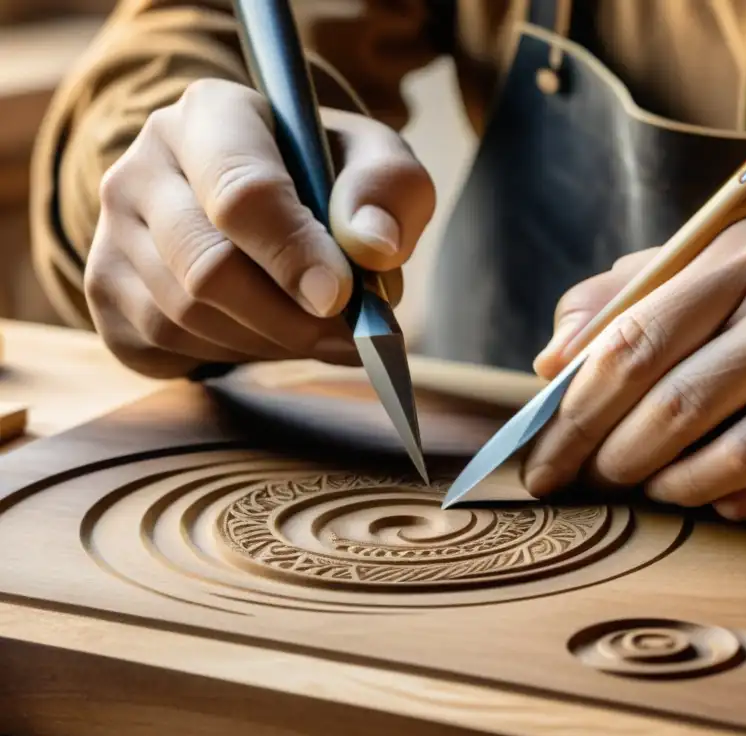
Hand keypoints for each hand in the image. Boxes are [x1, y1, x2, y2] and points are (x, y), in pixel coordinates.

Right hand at [85, 79, 434, 376]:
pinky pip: (164, 347)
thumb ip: (388, 191)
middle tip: (349, 337)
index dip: (293, 253)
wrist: (258, 199)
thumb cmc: (323, 180)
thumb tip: (373, 245)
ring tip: (317, 333)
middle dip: (289, 319)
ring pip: (184, 317)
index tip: (340, 297)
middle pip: (207, 268)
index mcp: (210, 115)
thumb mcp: (376, 164)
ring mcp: (111, 231)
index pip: (241, 191)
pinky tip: (266, 336)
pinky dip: (229, 356)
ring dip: (267, 343)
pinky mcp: (102, 289)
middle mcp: (141, 166)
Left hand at [524, 217, 745, 519]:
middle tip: (580, 484)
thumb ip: (632, 295)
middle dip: (607, 456)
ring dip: (668, 485)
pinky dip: (736, 503)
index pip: (633, 337)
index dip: (572, 407)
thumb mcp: (733, 270)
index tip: (539, 452)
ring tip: (647, 489)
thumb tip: (550, 357)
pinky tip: (715, 500)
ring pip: (730, 453)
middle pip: (673, 399)